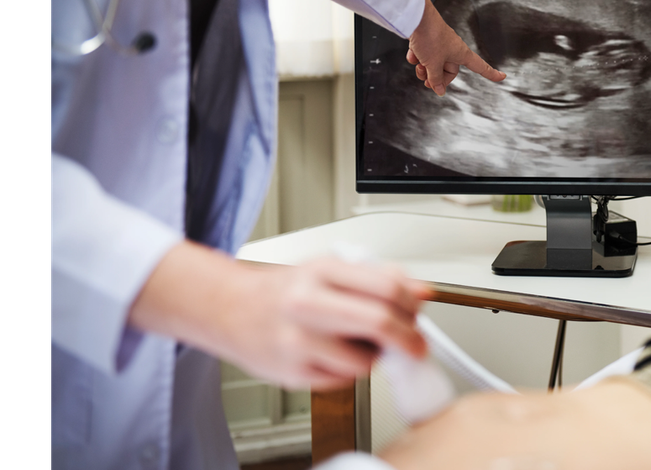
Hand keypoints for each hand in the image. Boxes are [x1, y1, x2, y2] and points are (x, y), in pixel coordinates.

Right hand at [131, 241, 431, 389]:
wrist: (229, 310)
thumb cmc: (283, 291)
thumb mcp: (329, 270)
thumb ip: (377, 278)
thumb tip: (421, 292)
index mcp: (319, 270)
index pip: (386, 286)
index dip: (413, 305)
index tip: (418, 315)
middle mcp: (306, 303)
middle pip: (379, 322)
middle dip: (407, 339)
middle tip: (414, 345)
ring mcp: (297, 341)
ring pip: (365, 360)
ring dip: (373, 358)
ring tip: (354, 344)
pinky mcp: (292, 373)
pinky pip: (343, 380)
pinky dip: (347, 370)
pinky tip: (330, 354)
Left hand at [407, 0, 504, 95]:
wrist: (416, 18)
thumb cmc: (430, 37)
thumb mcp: (433, 64)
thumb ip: (436, 80)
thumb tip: (439, 91)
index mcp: (461, 54)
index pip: (480, 66)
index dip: (491, 73)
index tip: (502, 77)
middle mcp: (453, 49)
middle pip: (449, 71)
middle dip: (436, 77)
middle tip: (426, 80)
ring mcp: (440, 45)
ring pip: (434, 65)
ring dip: (424, 69)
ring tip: (418, 65)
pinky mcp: (428, 40)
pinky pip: (424, 55)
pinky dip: (417, 57)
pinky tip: (413, 54)